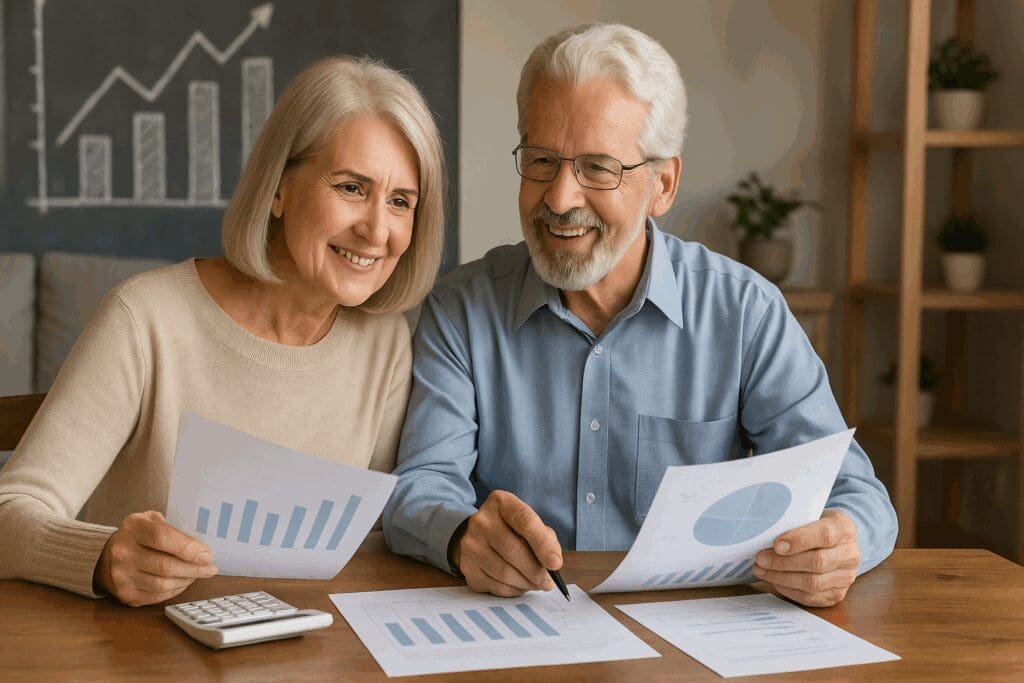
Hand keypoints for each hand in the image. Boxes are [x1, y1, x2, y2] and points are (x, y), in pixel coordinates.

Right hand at [94, 510, 217, 605]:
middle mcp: (123, 552)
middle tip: (210, 568)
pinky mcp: (125, 594)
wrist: (107, 556)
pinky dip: (175, 590)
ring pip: (162, 584)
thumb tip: (201, 546)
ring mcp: (122, 575)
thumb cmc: (139, 535)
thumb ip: (174, 528)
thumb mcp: (152, 520)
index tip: (207, 555)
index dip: (188, 548)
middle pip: (165, 565)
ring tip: (198, 574)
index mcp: (133, 527)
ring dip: (186, 580)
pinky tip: (183, 582)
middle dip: (194, 568)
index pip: (162, 538)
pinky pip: (157, 596)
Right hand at [453, 490, 561, 596]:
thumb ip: (545, 538)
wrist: (477, 535)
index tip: (555, 564)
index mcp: (501, 503)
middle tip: (548, 582)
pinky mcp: (467, 567)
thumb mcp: (529, 523)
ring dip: (526, 583)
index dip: (542, 544)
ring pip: (504, 572)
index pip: (525, 521)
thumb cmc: (511, 529)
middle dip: (536, 571)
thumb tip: (553, 564)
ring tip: (536, 583)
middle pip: (514, 550)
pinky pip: (495, 586)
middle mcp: (482, 521)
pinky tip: (519, 585)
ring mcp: (470, 544)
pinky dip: (513, 590)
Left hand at [752, 508, 859, 606]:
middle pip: (817, 562)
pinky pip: (810, 597)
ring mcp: (846, 577)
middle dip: (783, 562)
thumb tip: (764, 531)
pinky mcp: (837, 594)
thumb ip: (794, 522)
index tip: (777, 544)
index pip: (824, 535)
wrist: (836, 540)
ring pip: (813, 583)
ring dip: (782, 578)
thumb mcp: (809, 514)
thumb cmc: (815, 524)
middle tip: (760, 559)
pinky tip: (774, 580)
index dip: (799, 540)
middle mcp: (850, 554)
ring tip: (761, 570)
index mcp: (844, 528)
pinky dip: (788, 590)